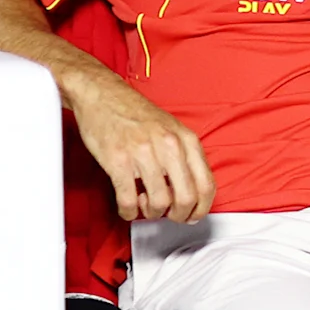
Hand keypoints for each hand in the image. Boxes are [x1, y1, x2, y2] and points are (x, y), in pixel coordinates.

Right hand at [69, 67, 212, 221]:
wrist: (102, 93)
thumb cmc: (135, 114)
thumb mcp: (172, 129)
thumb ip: (185, 156)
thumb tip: (192, 190)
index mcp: (186, 140)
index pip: (207, 185)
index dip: (201, 208)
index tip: (193, 215)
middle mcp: (169, 146)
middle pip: (187, 198)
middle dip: (179, 215)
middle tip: (169, 215)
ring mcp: (143, 154)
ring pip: (160, 203)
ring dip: (152, 213)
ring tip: (145, 206)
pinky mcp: (118, 161)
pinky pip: (128, 200)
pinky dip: (129, 212)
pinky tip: (127, 208)